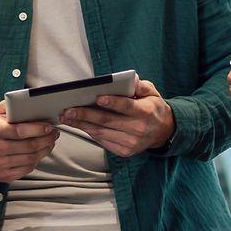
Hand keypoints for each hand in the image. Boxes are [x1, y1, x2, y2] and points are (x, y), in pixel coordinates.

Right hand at [0, 101, 58, 182]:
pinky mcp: (2, 175)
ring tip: (50, 142)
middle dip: (46, 140)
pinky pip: (26, 169)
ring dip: (45, 150)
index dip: (38, 129)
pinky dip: (36, 161)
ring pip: (30, 159)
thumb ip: (14, 106)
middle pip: (28, 147)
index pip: (20, 131)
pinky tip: (39, 153)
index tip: (49, 126)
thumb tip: (35, 104)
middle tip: (54, 134)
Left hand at [59, 79, 174, 157]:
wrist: (163, 132)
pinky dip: (90, 133)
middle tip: (68, 110)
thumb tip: (129, 79)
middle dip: (85, 115)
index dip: (113, 103)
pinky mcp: (124, 151)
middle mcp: (138, 129)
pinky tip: (79, 125)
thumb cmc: (153, 108)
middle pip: (108, 121)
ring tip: (67, 117)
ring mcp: (131, 143)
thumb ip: (140, 86)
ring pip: (102, 133)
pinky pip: (103, 141)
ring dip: (82, 125)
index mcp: (145, 112)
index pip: (127, 107)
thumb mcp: (152, 93)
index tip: (97, 98)